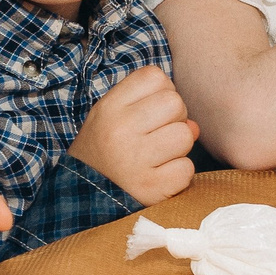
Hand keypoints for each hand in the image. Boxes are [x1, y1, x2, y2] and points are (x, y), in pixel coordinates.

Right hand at [66, 65, 197, 205]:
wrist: (81, 198)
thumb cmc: (103, 152)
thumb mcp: (112, 119)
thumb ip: (150, 109)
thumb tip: (194, 126)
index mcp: (109, 108)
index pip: (154, 76)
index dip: (162, 91)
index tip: (152, 110)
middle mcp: (121, 130)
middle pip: (175, 103)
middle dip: (174, 119)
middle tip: (158, 136)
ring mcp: (135, 160)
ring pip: (185, 136)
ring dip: (179, 148)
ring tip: (158, 157)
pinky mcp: (150, 188)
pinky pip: (186, 169)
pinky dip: (178, 174)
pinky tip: (159, 176)